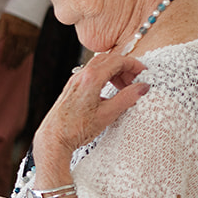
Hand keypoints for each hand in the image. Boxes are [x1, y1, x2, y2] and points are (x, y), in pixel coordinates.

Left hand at [0, 13, 40, 69]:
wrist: (31, 2)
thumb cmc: (15, 9)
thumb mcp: (5, 17)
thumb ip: (1, 29)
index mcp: (13, 31)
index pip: (8, 47)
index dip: (5, 56)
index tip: (2, 63)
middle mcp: (22, 35)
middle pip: (17, 51)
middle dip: (12, 60)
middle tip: (9, 68)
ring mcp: (31, 35)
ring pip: (25, 50)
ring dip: (20, 59)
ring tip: (15, 66)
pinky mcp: (37, 33)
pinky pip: (33, 46)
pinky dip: (28, 53)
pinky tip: (25, 57)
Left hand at [32, 51, 148, 180]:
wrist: (53, 137)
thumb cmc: (77, 128)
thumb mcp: (108, 114)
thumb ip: (127, 98)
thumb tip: (143, 87)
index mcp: (91, 78)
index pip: (117, 60)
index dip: (134, 65)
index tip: (144, 73)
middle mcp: (81, 76)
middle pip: (108, 60)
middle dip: (125, 68)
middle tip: (135, 82)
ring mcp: (74, 82)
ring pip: (99, 67)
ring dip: (114, 73)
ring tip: (124, 89)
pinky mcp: (71, 89)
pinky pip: (91, 75)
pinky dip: (104, 78)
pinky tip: (110, 94)